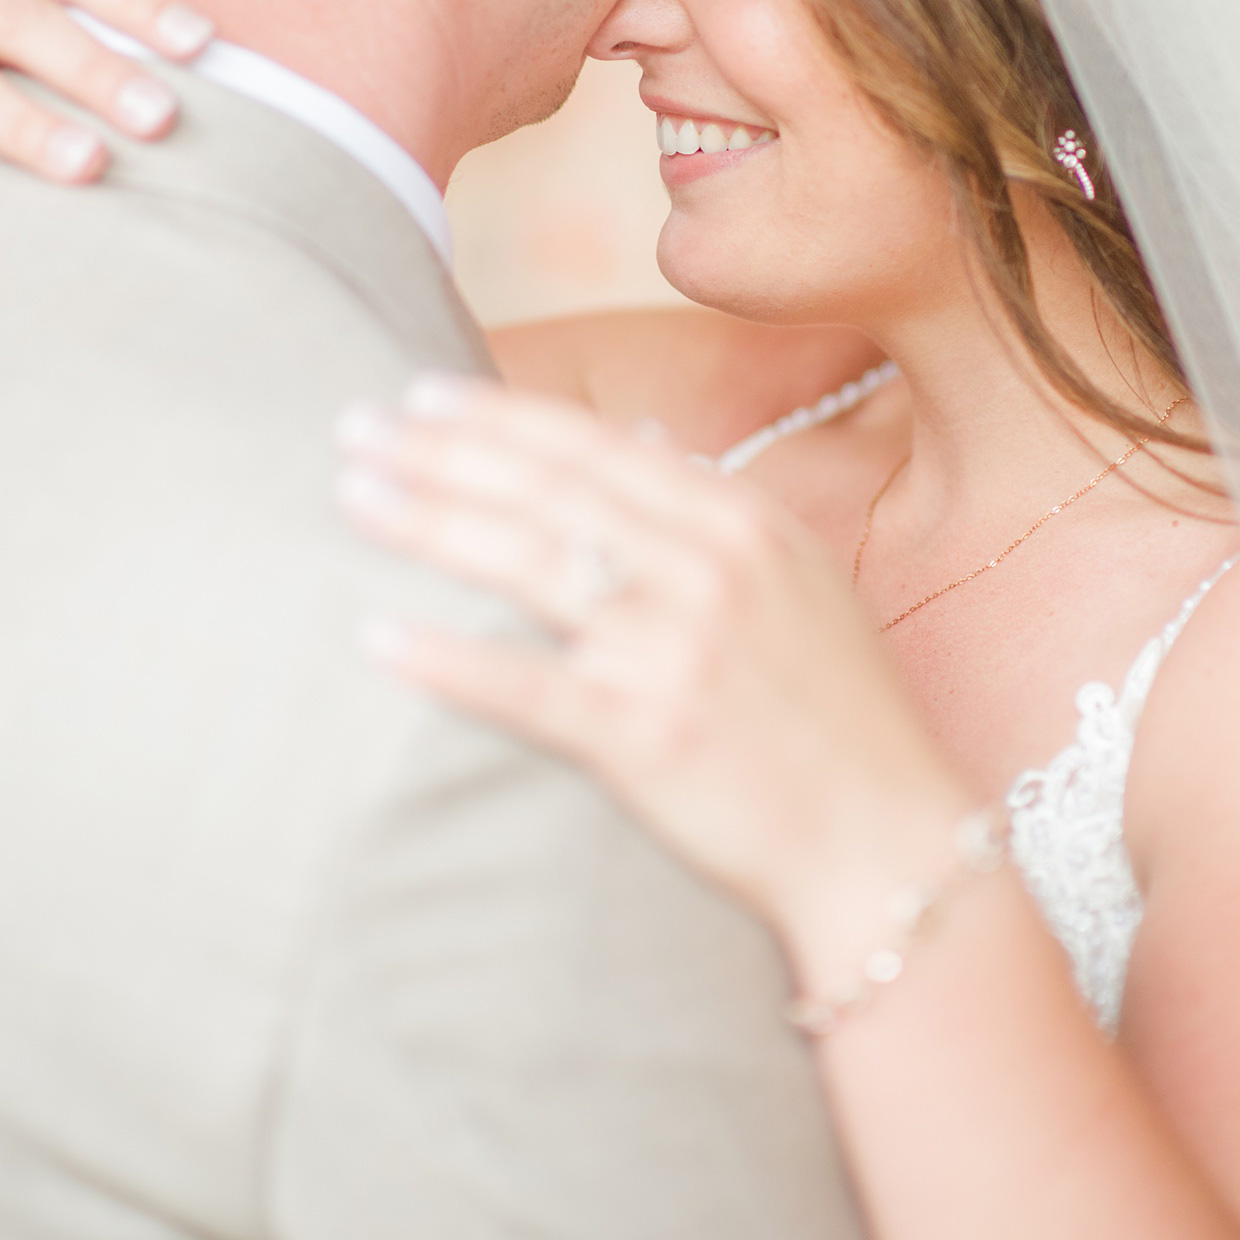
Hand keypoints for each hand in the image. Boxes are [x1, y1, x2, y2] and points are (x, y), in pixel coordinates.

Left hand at [335, 376, 968, 948]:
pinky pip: (525, 686)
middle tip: (353, 429)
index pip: (595, 449)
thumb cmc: (838, 716)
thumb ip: (715, 510)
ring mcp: (676, 650)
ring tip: (352, 498)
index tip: (420, 395)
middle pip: (547, 490)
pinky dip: (446, 659)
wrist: (888, 844)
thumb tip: (643, 443)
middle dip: (440, 452)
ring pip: (527, 564)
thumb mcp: (802, 583)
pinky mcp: (647, 735)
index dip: (499, 417)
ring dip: (428, 521)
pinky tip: (378, 637)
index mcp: (743, 522)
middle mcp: (709, 570)